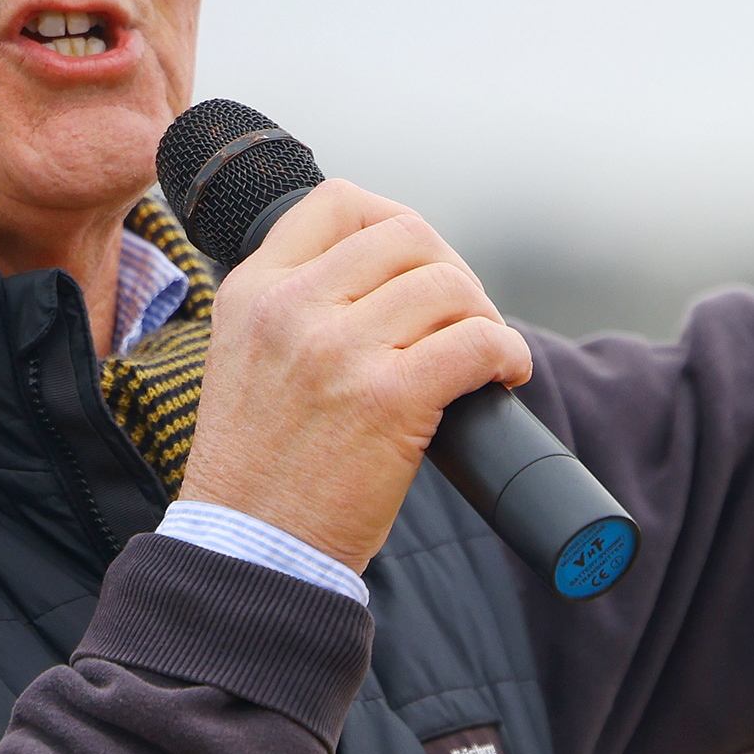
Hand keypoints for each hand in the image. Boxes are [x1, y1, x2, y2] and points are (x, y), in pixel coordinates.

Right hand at [176, 182, 533, 574]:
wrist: (253, 551)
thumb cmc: (262, 470)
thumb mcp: (247, 359)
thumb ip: (296, 309)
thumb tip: (388, 279)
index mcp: (253, 291)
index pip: (338, 203)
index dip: (396, 222)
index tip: (418, 266)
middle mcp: (291, 309)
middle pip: (408, 237)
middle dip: (451, 271)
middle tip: (461, 317)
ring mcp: (339, 351)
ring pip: (449, 286)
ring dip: (482, 315)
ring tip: (482, 354)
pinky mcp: (389, 400)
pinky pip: (478, 341)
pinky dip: (507, 353)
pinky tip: (503, 376)